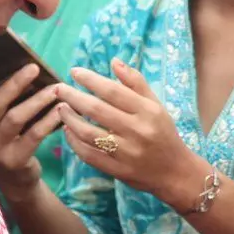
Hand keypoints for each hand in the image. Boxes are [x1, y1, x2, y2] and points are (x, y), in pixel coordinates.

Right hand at [0, 60, 63, 193]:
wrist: (16, 179)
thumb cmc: (9, 140)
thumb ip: (3, 102)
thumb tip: (24, 70)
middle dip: (15, 84)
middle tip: (34, 68)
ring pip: (15, 118)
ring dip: (37, 100)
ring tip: (56, 89)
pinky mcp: (14, 159)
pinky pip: (33, 135)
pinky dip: (48, 120)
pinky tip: (61, 110)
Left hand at [58, 60, 206, 205]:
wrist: (175, 172)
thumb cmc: (163, 133)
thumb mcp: (156, 105)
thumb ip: (136, 82)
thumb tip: (114, 61)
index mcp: (147, 111)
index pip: (112, 91)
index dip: (91, 80)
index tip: (74, 72)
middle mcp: (137, 131)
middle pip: (97, 110)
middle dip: (73, 97)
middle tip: (58, 88)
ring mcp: (126, 153)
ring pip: (89, 134)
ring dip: (70, 119)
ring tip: (60, 108)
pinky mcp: (118, 170)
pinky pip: (89, 155)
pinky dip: (74, 142)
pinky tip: (68, 131)